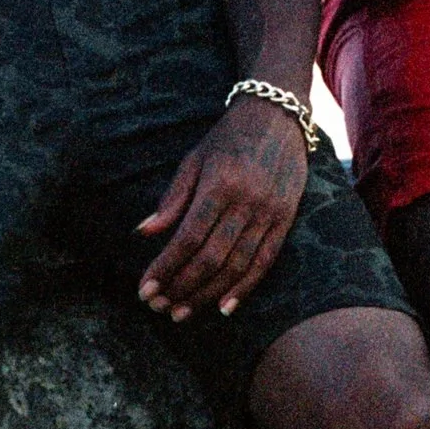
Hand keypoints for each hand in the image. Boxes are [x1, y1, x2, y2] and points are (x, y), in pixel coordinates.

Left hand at [135, 95, 309, 320]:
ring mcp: (269, 212)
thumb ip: (172, 198)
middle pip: (211, 258)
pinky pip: (265, 261)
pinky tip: (224, 307)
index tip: (144, 290)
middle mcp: (246, 201)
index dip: (165, 268)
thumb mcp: (194, 159)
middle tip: (159, 307)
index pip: (187, 238)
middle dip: (181, 288)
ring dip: (206, 294)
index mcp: (219, 185)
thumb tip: (143, 232)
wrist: (278, 116)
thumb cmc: (228, 138)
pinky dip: (245, 287)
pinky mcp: (286, 218)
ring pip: (237, 266)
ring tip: (182, 312)